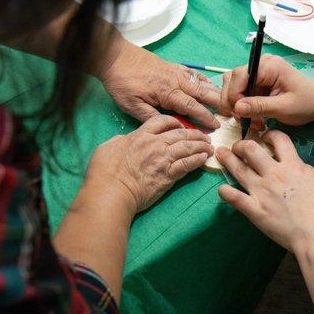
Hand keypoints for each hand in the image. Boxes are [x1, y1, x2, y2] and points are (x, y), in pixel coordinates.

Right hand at [86, 115, 213, 212]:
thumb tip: (127, 140)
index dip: (175, 122)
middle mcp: (155, 144)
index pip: (163, 121)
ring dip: (201, 146)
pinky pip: (188, 164)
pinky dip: (198, 160)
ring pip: (188, 147)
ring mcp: (163, 159)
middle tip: (204, 136)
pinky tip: (204, 158)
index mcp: (140, 135)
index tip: (181, 126)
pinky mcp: (169, 175)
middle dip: (195, 133)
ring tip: (210, 147)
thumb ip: (122, 140)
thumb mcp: (108, 147)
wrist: (111, 192)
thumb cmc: (104, 172)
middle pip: (181, 134)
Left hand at [101, 43, 220, 128]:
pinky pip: (191, 72)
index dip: (206, 117)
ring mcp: (174, 72)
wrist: (114, 56)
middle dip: (217, 103)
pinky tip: (208, 82)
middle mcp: (175, 81)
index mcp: (167, 93)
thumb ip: (151, 117)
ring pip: (200, 82)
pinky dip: (202, 78)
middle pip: (202, 93)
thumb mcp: (132, 106)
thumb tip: (170, 127)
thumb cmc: (122, 82)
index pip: (192, 107)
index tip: (216, 126)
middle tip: (231, 112)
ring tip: (226, 99)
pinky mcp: (171, 66)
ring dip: (214, 91)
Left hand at [215, 130, 313, 252]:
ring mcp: (261, 191)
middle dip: (241, 144)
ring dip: (227, 159)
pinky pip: (234, 197)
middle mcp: (274, 174)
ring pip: (239, 169)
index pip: (279, 140)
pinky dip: (225, 192)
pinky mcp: (254, 210)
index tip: (264, 136)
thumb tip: (299, 169)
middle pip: (251, 149)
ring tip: (220, 154)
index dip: (270, 134)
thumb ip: (306, 173)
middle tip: (237, 146)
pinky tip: (222, 189)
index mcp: (293, 166)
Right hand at [220, 55, 313, 126]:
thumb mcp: (284, 108)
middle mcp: (260, 64)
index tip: (241, 114)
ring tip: (252, 120)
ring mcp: (257, 72)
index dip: (234, 96)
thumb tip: (237, 107)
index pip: (239, 76)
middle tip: (246, 120)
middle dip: (234, 103)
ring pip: (232, 86)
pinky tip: (253, 117)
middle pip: (231, 80)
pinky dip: (241, 107)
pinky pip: (239, 92)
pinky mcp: (255, 82)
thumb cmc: (306, 103)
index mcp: (269, 65)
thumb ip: (260, 106)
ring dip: (236, 106)